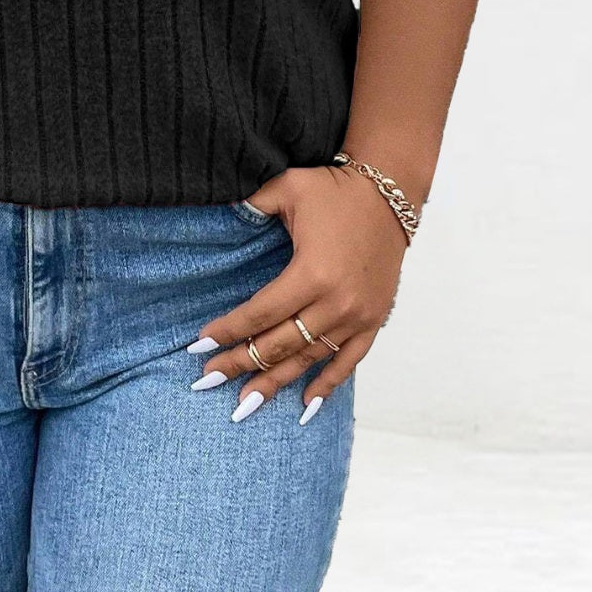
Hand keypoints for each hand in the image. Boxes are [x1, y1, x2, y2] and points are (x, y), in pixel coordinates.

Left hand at [187, 162, 412, 423]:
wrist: (391, 195)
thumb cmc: (335, 190)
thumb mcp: (288, 187)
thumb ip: (252, 204)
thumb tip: (222, 214)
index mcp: (311, 274)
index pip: (260, 313)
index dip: (228, 330)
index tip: (200, 344)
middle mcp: (336, 303)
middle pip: (279, 344)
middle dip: (240, 363)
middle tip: (207, 379)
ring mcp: (358, 316)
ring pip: (308, 359)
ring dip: (275, 381)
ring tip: (244, 403)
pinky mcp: (374, 320)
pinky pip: (348, 361)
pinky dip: (327, 384)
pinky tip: (305, 404)